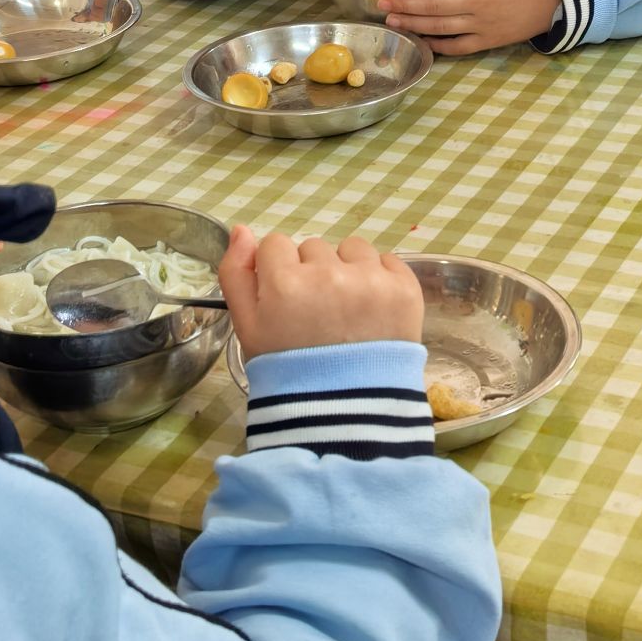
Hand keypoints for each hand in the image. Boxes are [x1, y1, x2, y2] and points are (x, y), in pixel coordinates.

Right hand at [220, 226, 422, 361]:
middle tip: (317, 314)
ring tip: (346, 312)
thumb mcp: (247, 327)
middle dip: (312, 273)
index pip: (275, 245)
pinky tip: (371, 311)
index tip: (288, 301)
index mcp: (285, 284)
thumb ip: (236, 273)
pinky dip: (380, 279)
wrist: (348, 410)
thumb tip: (242, 230)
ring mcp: (371, 280)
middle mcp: (329, 274)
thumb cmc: (290, 369)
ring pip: (351, 249)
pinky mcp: (405, 289)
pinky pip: (388, 260)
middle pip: (313, 248)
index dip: (278, 273)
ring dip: (347, 270)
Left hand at [383, 0, 560, 53]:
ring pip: (440, 26)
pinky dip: (438, 45)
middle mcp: (477, 1)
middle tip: (382, 4)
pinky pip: (458, 46)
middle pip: (433, 5)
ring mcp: (482, 24)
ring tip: (393, 21)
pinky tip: (422, 40)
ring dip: (413, 24)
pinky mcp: (489, 41)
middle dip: (404, 5)